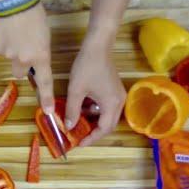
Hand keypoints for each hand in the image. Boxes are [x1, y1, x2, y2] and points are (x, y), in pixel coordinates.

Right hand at [0, 2, 53, 113]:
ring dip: (12, 50)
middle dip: (21, 64)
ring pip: (10, 58)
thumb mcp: (44, 34)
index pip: (44, 81)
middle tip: (22, 47)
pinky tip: (6, 29)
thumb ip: (39, 51)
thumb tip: (31, 59)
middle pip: (20, 73)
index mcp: (40, 55)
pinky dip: (3, 42)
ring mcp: (7, 54)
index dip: (46, 97)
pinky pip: (1, 49)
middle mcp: (23, 59)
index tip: (48, 112)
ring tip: (14, 31)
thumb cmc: (34, 13)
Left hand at [64, 32, 125, 146]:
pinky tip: (81, 108)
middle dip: (93, 131)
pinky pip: (105, 106)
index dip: (92, 138)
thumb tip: (68, 126)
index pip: (104, 129)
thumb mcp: (75, 91)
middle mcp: (119, 102)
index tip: (79, 143)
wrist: (97, 45)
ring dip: (92, 120)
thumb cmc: (87, 67)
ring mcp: (118, 95)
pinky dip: (94, 110)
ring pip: (106, 115)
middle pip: (107, 124)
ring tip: (77, 123)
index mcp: (112, 104)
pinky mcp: (114, 89)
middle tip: (78, 136)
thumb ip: (72, 110)